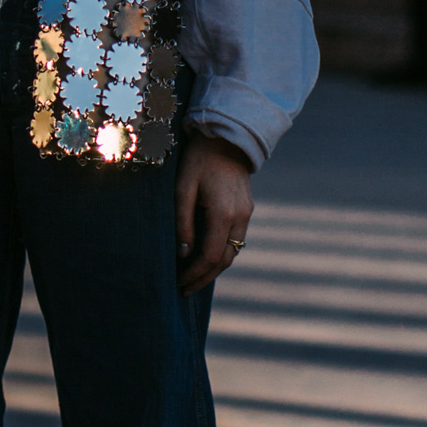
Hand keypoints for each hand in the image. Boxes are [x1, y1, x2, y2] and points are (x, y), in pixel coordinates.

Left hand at [175, 132, 254, 296]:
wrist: (226, 138)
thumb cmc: (198, 160)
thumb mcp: (183, 189)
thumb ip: (183, 223)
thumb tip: (184, 254)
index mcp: (223, 213)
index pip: (209, 256)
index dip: (194, 274)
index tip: (179, 283)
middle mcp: (240, 217)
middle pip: (224, 260)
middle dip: (205, 277)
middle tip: (185, 289)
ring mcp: (247, 213)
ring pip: (233, 251)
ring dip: (214, 267)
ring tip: (194, 277)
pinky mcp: (247, 209)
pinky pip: (236, 239)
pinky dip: (222, 252)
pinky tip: (207, 256)